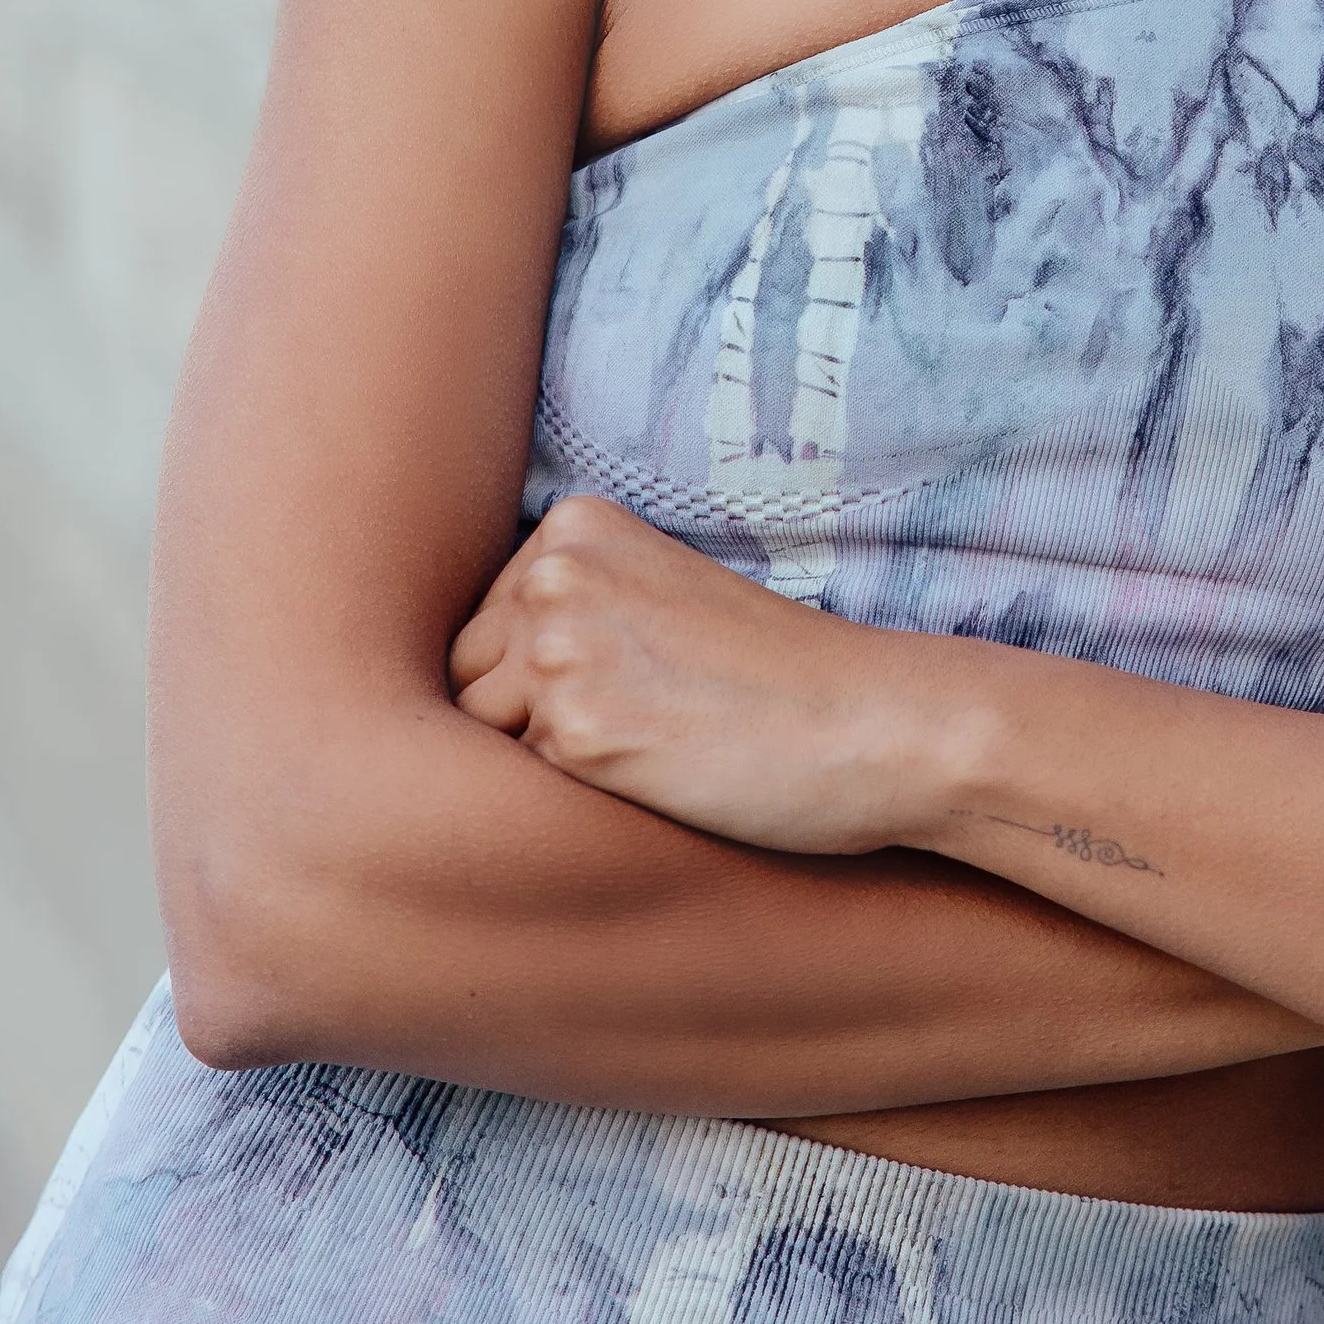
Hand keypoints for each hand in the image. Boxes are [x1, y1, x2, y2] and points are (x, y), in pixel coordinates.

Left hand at [448, 496, 955, 850]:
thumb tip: (449, 683)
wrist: (874, 722)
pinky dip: (583, 798)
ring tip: (654, 744)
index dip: (545, 676)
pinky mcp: (576, 732)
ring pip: (484, 739)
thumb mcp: (659, 600)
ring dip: (552, 762)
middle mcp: (551, 575)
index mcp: (573, 526)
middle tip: (645, 721)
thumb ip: (564, 614)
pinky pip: (526, 790)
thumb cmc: (777, 675)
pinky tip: (662, 773)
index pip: (482, 626)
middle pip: (464, 678)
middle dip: (529, 718)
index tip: (638, 679)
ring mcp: (558, 650)